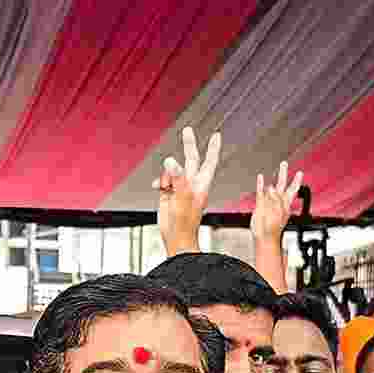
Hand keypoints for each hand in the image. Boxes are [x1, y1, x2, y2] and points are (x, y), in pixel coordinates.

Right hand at [153, 127, 219, 255]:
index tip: (216, 135)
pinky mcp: (169, 194)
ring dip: (167, 172)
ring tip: (166, 182)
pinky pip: (163, 180)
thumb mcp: (181, 199)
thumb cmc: (184, 224)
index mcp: (200, 185)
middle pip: (191, 159)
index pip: (209, 162)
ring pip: (173, 170)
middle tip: (187, 130)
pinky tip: (157, 187)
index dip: (213, 148)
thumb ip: (178, 179)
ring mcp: (180, 189)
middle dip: (189, 145)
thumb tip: (172, 161)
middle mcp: (191, 184)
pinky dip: (159, 181)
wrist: (176, 239)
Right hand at [250, 161, 303, 241]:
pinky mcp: (260, 204)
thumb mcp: (279, 212)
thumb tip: (271, 188)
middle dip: (283, 173)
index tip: (300, 172)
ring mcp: (269, 202)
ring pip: (271, 186)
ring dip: (273, 179)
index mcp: (286, 203)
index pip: (293, 189)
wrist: (264, 236)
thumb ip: (276, 199)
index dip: (297, 181)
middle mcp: (278, 200)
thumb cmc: (274, 228)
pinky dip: (260, 184)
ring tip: (274, 171)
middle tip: (284, 163)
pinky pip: (260, 191)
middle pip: (282, 184)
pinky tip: (261, 177)